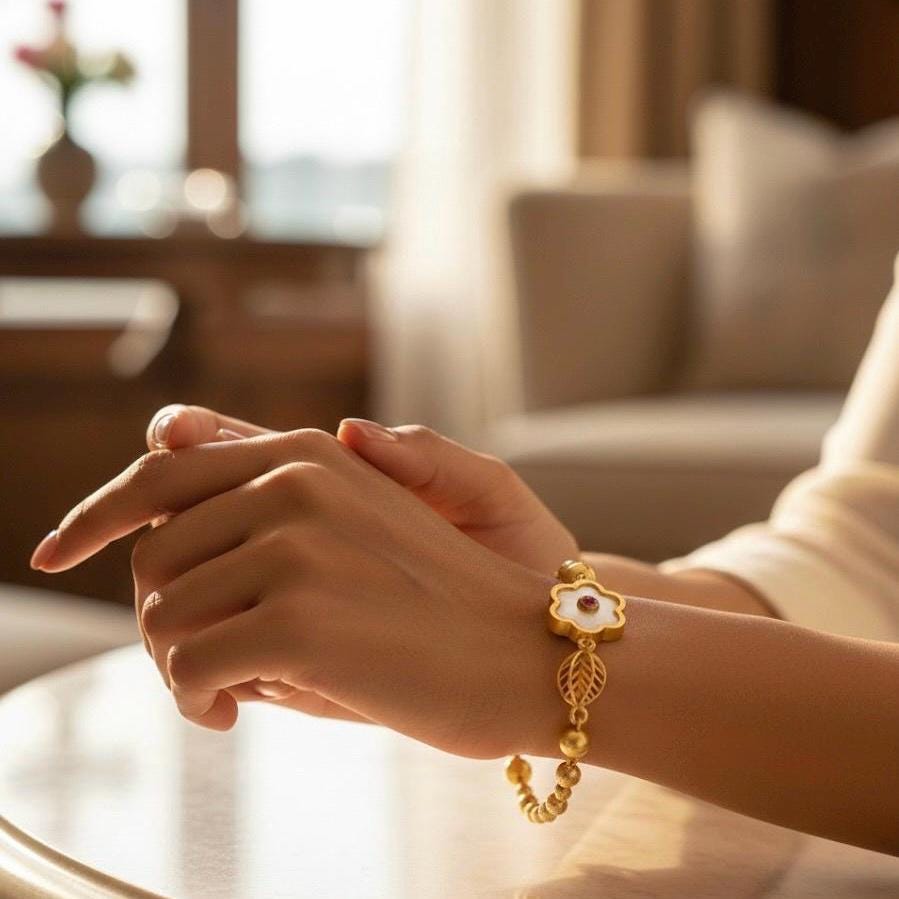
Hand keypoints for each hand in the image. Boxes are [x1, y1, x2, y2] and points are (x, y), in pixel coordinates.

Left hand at [30, 428, 560, 757]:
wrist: (528, 652)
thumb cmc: (439, 603)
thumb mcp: (355, 528)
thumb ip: (266, 508)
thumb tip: (159, 505)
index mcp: (305, 455)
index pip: (159, 470)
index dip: (93, 514)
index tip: (53, 551)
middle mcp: (295, 481)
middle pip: (149, 553)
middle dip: (156, 617)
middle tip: (197, 665)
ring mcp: (297, 544)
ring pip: (158, 613)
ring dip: (177, 664)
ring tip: (225, 690)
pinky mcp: (300, 618)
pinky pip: (187, 666)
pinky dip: (195, 700)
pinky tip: (233, 714)